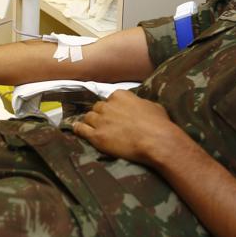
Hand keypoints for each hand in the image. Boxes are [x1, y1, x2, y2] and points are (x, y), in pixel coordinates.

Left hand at [71, 90, 187, 166]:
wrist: (157, 141)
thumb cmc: (159, 124)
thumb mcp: (152, 106)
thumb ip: (140, 103)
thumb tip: (139, 106)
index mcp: (120, 95)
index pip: (110, 99)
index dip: (112, 108)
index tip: (115, 114)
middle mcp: (107, 105)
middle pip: (97, 108)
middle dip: (101, 115)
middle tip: (107, 124)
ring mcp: (100, 120)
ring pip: (88, 117)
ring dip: (91, 122)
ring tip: (93, 128)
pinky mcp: (96, 136)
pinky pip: (81, 129)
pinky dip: (78, 129)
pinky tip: (77, 130)